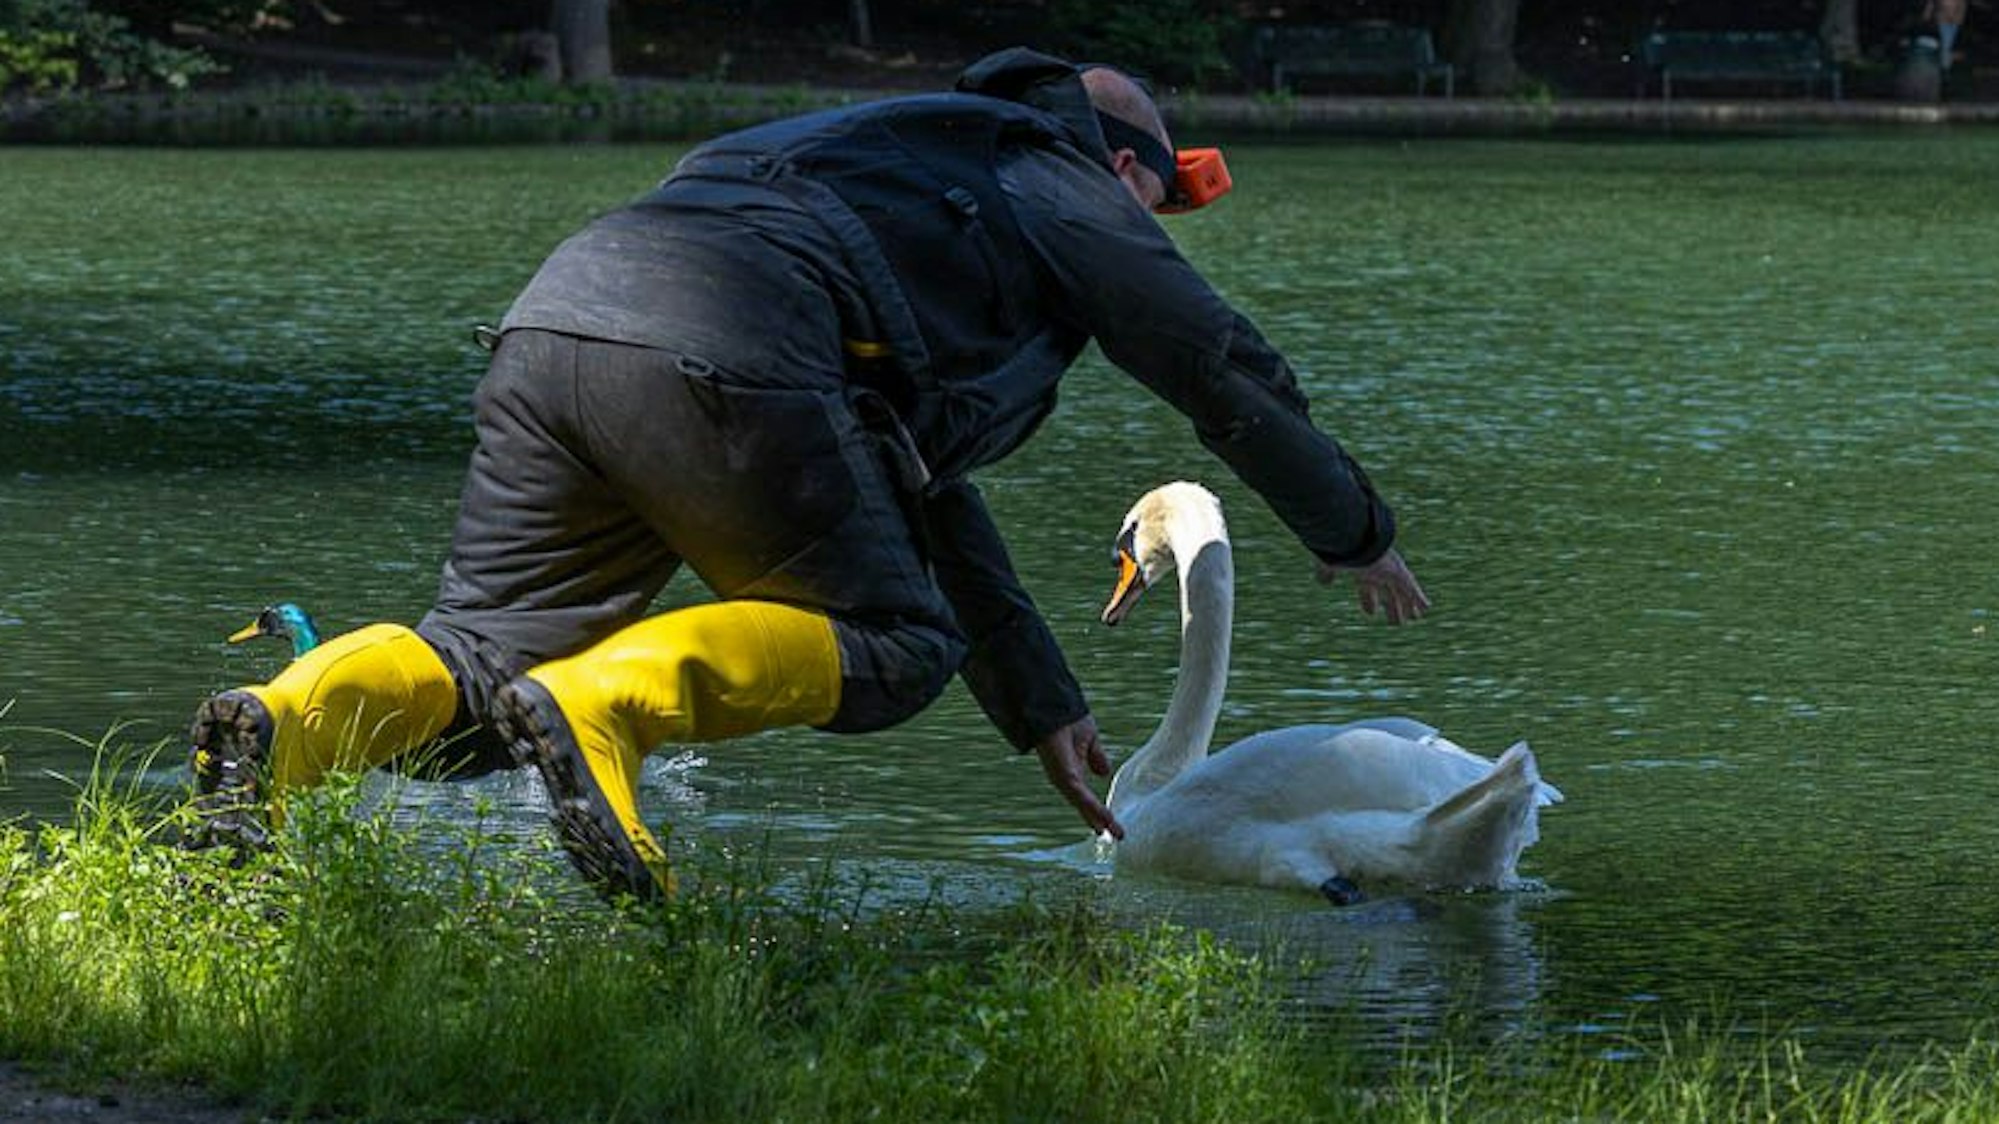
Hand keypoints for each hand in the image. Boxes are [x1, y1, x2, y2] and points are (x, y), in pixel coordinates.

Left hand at [1033, 715, 1123, 839]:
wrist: (1055, 709)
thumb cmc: (1068, 720)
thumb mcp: (1090, 740)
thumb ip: (1096, 757)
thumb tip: (1104, 773)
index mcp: (1072, 772)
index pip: (1086, 797)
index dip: (1099, 811)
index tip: (1112, 827)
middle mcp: (1066, 779)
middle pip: (1085, 806)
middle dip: (1101, 820)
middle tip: (1120, 836)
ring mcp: (1063, 778)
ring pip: (1084, 804)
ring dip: (1101, 818)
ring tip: (1117, 832)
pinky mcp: (1063, 775)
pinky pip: (1080, 796)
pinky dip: (1092, 807)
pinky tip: (1104, 818)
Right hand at [1316, 547, 1430, 623]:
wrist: (1352, 535)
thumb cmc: (1339, 547)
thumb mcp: (1330, 563)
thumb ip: (1327, 572)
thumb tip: (1322, 581)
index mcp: (1362, 570)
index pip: (1367, 588)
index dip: (1369, 601)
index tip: (1370, 612)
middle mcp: (1377, 571)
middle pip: (1387, 592)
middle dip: (1391, 606)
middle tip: (1396, 622)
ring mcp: (1389, 571)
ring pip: (1401, 592)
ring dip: (1407, 606)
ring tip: (1414, 619)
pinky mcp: (1397, 571)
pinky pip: (1411, 587)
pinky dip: (1419, 598)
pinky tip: (1427, 608)